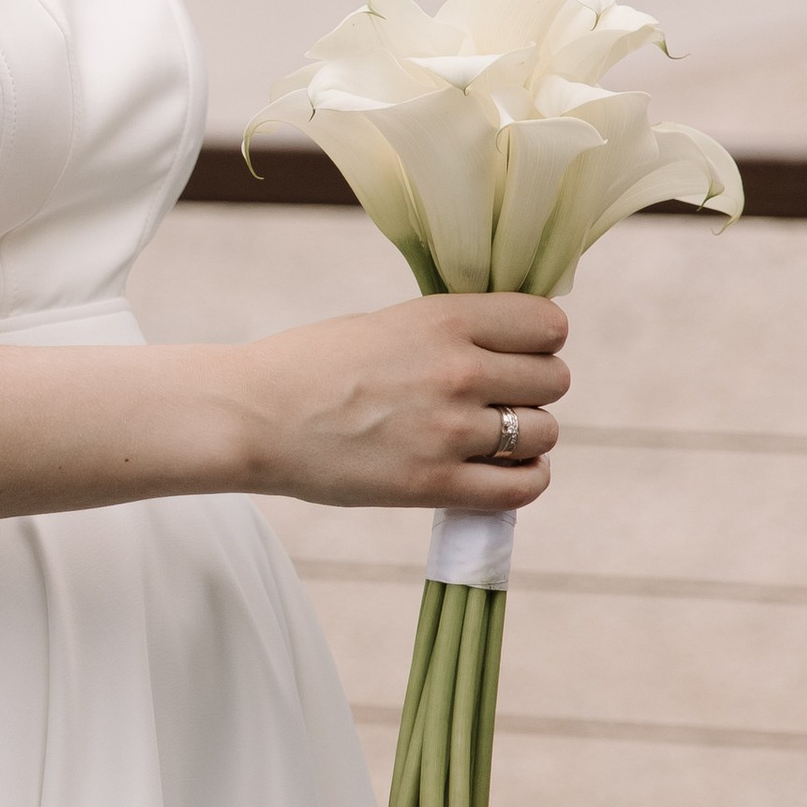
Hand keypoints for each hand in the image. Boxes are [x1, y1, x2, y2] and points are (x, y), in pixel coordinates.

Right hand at [231, 293, 568, 513]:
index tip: (518, 353)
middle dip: (532, 390)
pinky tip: (503, 473)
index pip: (548, 325)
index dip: (540, 341)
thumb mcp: (388, 323)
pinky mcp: (435, 483)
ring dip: (526, 437)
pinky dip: (525, 480)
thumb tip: (511, 347)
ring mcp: (449, 430)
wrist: (252, 416)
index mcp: (444, 319)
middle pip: (553, 380)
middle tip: (497, 399)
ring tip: (491, 439)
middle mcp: (457, 370)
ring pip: (544, 433)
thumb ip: (450, 332)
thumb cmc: (311, 366)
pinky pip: (522, 487)